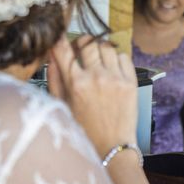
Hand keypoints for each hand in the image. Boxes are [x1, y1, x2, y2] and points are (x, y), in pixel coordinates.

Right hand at [48, 35, 137, 156]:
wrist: (111, 147)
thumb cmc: (85, 129)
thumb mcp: (62, 105)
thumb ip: (55, 78)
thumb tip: (52, 54)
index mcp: (75, 84)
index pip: (63, 49)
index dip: (60, 39)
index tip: (60, 36)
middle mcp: (96, 77)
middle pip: (87, 42)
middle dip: (82, 43)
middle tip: (82, 50)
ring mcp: (115, 78)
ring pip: (106, 46)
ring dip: (100, 50)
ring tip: (98, 61)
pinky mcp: (131, 82)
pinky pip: (123, 56)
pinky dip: (117, 58)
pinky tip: (112, 69)